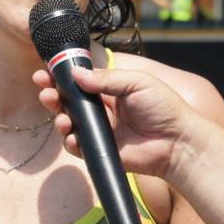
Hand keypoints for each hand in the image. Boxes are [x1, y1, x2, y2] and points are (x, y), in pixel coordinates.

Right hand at [34, 66, 206, 179]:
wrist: (177, 142)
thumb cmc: (163, 108)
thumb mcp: (137, 83)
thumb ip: (107, 78)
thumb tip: (76, 73)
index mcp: (111, 90)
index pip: (80, 81)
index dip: (62, 76)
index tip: (46, 72)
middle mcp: (102, 109)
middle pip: (69, 101)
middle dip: (54, 96)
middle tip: (45, 91)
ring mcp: (101, 131)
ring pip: (70, 124)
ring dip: (59, 118)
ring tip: (61, 117)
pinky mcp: (101, 151)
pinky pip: (79, 147)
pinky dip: (71, 143)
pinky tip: (71, 137)